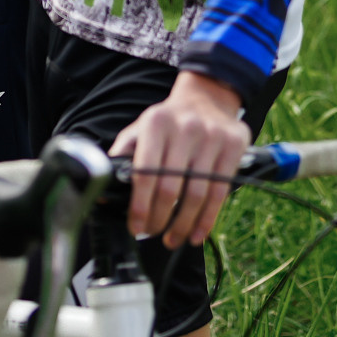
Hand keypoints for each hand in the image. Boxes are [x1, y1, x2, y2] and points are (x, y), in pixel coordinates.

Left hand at [112, 70, 248, 246]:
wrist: (207, 97)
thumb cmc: (169, 122)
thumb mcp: (140, 129)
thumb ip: (122, 155)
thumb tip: (103, 187)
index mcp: (156, 123)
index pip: (145, 172)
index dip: (139, 206)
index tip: (136, 227)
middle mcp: (185, 127)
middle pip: (170, 187)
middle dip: (159, 219)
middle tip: (152, 233)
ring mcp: (212, 136)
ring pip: (196, 194)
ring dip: (182, 225)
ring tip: (173, 239)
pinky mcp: (233, 146)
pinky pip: (219, 193)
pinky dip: (206, 220)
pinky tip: (196, 234)